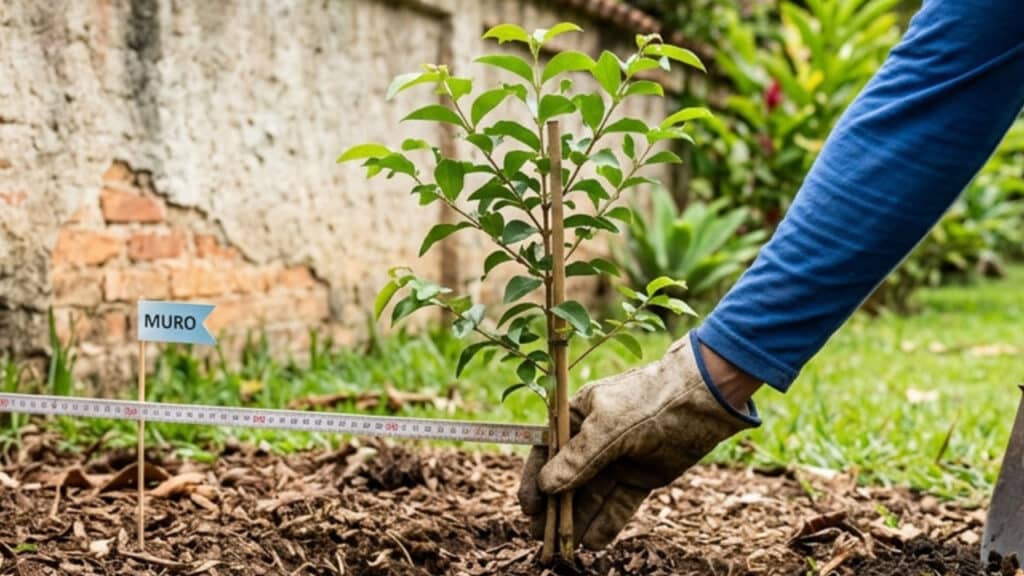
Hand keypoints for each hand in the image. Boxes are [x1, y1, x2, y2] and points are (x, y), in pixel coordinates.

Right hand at [517, 332, 759, 548]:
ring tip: (565, 547)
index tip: (529, 506)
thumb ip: (578, 459)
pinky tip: (594, 542)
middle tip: (541, 535)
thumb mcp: (609, 427)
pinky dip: (607, 523)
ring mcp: (619, 459)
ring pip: (593, 496)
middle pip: (568, 478)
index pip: (548, 450)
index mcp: (579, 416)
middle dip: (556, 507)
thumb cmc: (649, 400)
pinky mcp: (642, 477)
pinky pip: (619, 504)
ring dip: (578, 520)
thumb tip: (547, 485)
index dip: (535, 478)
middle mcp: (595, 439)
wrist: (703, 399)